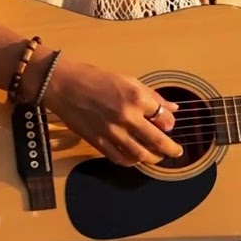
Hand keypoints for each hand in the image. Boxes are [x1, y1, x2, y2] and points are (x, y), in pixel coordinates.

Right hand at [42, 56, 183, 166]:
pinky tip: (135, 159)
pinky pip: (119, 158)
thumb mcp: (129, 80)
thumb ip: (152, 96)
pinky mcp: (98, 142)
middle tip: (176, 152)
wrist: (63, 85)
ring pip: (140, 154)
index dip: (170, 124)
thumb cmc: (96, 78)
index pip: (164, 117)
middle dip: (170, 149)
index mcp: (137, 98)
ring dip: (153, 158)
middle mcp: (127, 116)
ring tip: (158, 157)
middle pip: (157, 141)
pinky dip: (131, 162)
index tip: (170, 126)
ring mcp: (112, 132)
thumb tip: (173, 108)